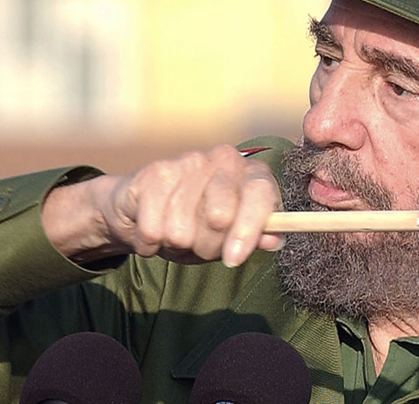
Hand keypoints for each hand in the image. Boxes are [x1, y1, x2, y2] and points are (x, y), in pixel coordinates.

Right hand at [43, 145, 283, 266]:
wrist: (143, 207)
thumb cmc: (198, 223)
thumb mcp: (231, 235)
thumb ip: (255, 237)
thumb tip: (275, 241)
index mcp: (252, 173)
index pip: (259, 194)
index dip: (249, 230)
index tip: (233, 259)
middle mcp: (224, 159)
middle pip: (220, 217)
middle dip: (207, 246)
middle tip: (199, 245)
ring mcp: (189, 161)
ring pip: (182, 230)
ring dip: (176, 246)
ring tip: (175, 236)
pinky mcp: (154, 172)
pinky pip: (153, 230)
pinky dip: (149, 244)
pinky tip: (153, 234)